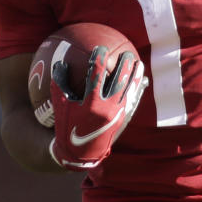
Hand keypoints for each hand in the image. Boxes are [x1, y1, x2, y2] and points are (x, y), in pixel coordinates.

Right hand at [49, 46, 146, 170]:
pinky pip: (133, 100)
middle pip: (119, 82)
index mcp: (91, 104)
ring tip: (138, 62)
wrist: (80, 153)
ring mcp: (117, 114)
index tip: (100, 48)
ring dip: (135, 75)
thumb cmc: (67, 126)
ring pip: (129, 91)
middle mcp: (107, 109)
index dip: (99, 60)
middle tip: (125, 53)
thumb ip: (59, 84)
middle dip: (124, 65)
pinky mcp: (122, 118)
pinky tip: (142, 80)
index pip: (96, 76)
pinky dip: (137, 89)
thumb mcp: (59, 105)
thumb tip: (60, 63)